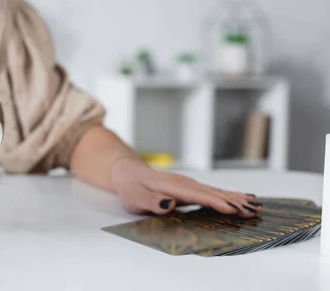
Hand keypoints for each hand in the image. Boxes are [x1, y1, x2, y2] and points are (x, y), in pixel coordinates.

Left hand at [111, 158, 261, 217]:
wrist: (128, 172)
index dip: (216, 203)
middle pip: (212, 193)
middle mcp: (184, 183)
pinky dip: (229, 195)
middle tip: (254, 211)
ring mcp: (189, 184)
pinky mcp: (190, 187)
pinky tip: (242, 199)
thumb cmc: (130, 187)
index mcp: (172, 187)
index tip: (234, 210)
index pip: (198, 196)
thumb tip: (169, 203)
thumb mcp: (134, 197)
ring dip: (236, 199)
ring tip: (256, 206)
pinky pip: (213, 192)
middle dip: (233, 202)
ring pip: (216, 191)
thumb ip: (151, 201)